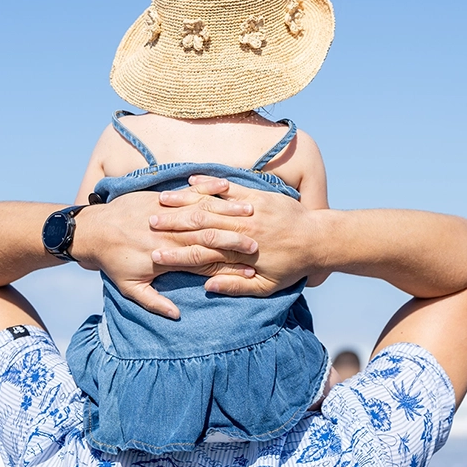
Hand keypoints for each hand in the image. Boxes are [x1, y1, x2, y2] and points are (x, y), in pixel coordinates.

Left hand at [69, 179, 255, 320]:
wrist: (90, 231)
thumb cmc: (112, 262)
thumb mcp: (129, 287)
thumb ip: (154, 302)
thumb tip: (177, 315)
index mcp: (166, 257)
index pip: (204, 260)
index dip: (229, 265)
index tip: (252, 269)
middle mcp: (167, 234)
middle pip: (207, 234)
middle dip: (235, 236)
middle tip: (260, 240)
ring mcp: (163, 213)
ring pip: (200, 210)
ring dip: (227, 210)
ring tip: (250, 210)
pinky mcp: (156, 197)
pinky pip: (185, 193)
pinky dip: (206, 190)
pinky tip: (225, 188)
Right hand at [144, 176, 325, 296]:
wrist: (319, 240)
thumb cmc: (293, 266)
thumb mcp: (268, 286)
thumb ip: (237, 287)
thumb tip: (208, 287)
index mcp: (240, 253)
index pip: (202, 254)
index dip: (176, 255)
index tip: (154, 255)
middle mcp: (242, 230)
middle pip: (200, 226)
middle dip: (172, 225)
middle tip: (147, 225)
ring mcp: (249, 210)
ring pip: (210, 204)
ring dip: (184, 202)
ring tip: (160, 202)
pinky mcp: (256, 195)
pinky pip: (229, 187)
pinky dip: (210, 183)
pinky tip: (191, 179)